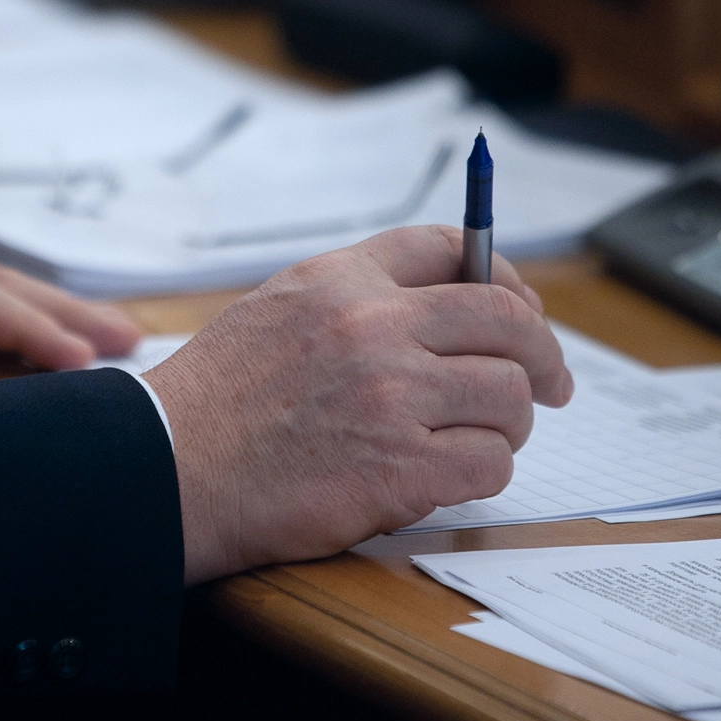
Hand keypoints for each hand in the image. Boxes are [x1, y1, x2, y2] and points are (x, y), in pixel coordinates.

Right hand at [144, 225, 572, 584]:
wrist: (167, 471)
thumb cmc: (218, 399)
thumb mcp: (277, 309)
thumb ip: (356, 296)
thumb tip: (444, 301)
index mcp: (342, 279)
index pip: (450, 248)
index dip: (504, 274)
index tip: (524, 307)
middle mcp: (374, 325)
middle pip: (506, 320)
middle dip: (543, 354)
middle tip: (553, 382)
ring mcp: (391, 395)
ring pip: (509, 395)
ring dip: (510, 422)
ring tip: (486, 437)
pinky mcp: (400, 467)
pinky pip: (489, 462)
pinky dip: (483, 471)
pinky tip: (455, 473)